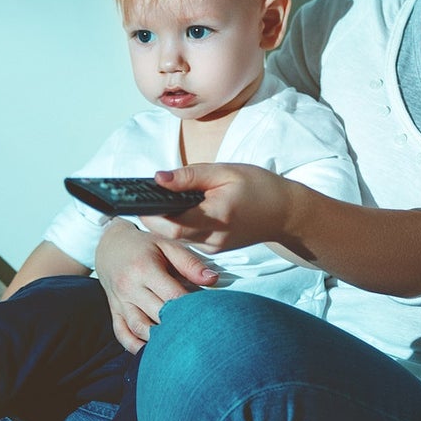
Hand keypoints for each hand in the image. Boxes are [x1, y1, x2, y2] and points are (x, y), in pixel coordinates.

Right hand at [94, 220, 217, 352]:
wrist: (110, 246)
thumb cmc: (143, 246)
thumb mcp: (167, 245)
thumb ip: (190, 263)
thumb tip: (213, 279)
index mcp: (144, 269)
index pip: (172, 295)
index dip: (190, 307)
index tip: (206, 314)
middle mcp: (129, 287)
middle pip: (157, 314)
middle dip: (178, 325)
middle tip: (198, 333)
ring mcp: (119, 302)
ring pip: (139, 327)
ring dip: (157, 339)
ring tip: (178, 345)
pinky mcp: (114, 311)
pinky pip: (122, 334)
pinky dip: (134, 346)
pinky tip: (150, 352)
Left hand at [140, 164, 297, 253]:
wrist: (286, 214)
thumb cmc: (259, 187)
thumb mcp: (226, 172)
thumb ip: (190, 176)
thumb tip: (157, 177)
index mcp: (216, 217)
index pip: (171, 224)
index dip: (149, 213)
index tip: (134, 197)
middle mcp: (213, 238)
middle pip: (168, 235)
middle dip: (149, 217)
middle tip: (134, 198)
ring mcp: (213, 247)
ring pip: (175, 238)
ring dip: (161, 221)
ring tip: (149, 200)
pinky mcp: (214, 248)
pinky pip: (187, 239)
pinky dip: (176, 224)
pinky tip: (173, 209)